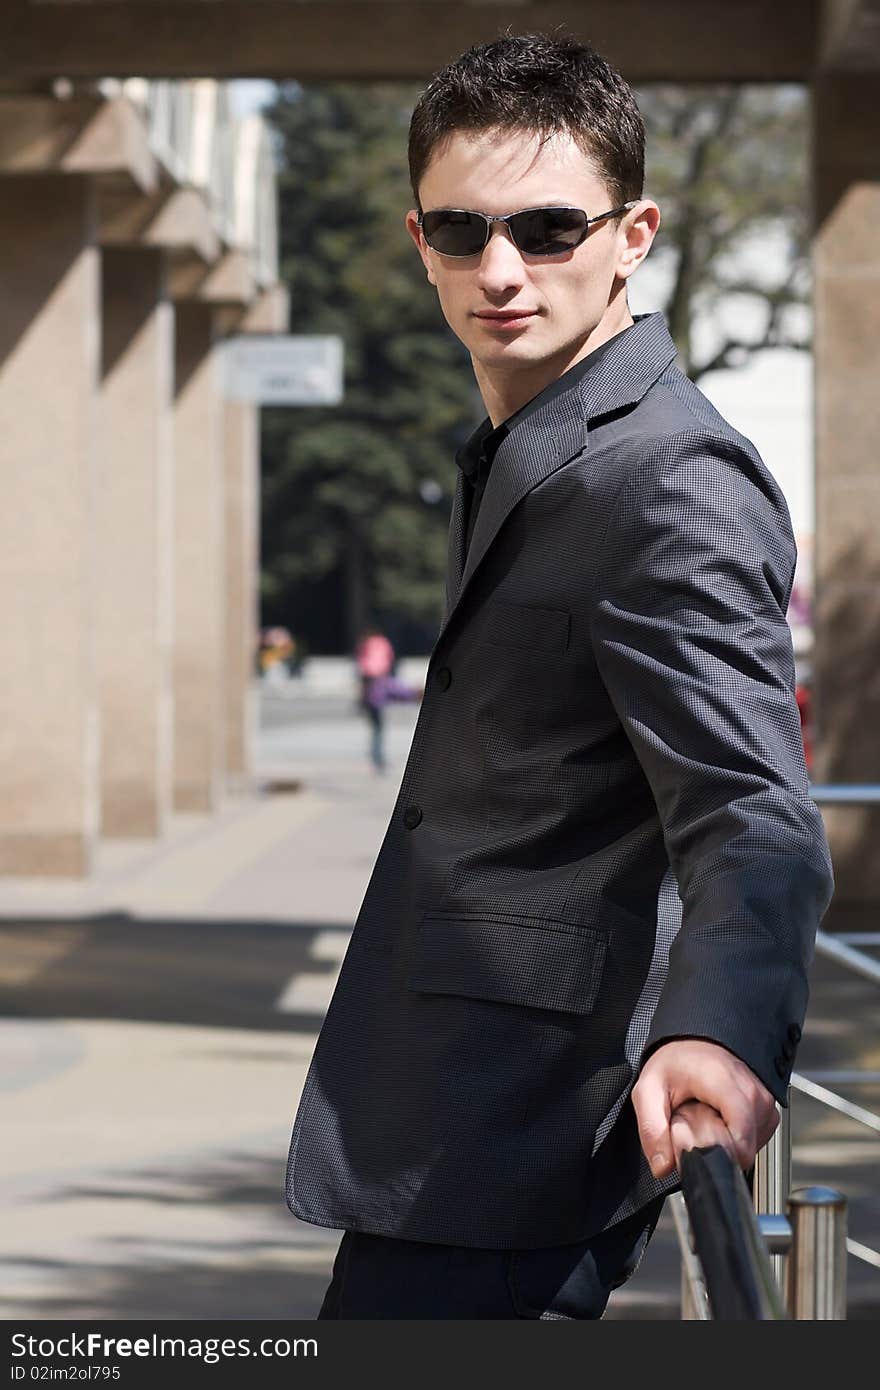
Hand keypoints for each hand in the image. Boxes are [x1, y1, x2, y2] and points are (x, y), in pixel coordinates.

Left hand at [630, 1038, 778, 1177]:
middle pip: (744, 1146)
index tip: (700, 1149)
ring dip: (728, 1143)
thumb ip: (651, 1129)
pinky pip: (757, 1139)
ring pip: (752, 1146)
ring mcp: (763, 1099)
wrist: (694, 1044)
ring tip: (708, 1120)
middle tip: (696, 1126)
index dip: (720, 1154)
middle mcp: (751, 1090)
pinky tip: (722, 1120)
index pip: (741, 1134)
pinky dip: (738, 1137)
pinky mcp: (768, 1109)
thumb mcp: (648, 1090)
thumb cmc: (675, 1063)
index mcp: (724, 1082)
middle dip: (718, 1149)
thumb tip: (663, 1166)